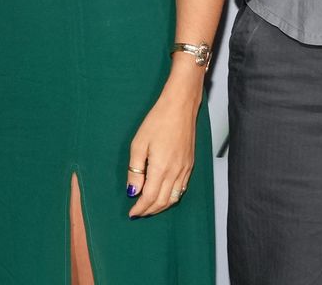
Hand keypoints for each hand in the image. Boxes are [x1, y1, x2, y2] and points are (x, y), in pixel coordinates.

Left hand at [126, 89, 197, 218]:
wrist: (180, 108)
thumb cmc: (158, 121)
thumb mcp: (138, 144)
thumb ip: (135, 170)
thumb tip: (132, 190)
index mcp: (161, 168)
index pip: (150, 197)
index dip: (140, 208)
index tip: (132, 212)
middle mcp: (175, 172)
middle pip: (163, 201)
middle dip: (149, 210)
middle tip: (138, 212)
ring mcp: (185, 170)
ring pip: (174, 198)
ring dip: (161, 206)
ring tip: (149, 208)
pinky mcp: (190, 165)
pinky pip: (182, 189)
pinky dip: (172, 197)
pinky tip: (164, 196)